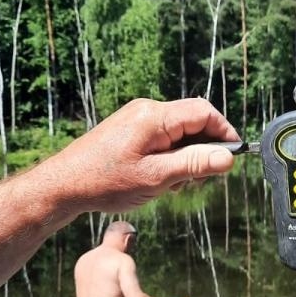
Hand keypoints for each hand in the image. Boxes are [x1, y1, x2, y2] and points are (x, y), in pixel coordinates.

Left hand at [45, 98, 239, 214]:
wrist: (63, 185)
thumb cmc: (105, 182)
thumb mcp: (156, 177)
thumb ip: (194, 165)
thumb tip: (228, 158)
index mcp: (154, 116)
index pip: (204, 112)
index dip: (223, 132)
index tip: (232, 157)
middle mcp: (146, 110)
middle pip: (193, 121)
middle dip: (202, 150)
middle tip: (195, 180)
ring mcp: (137, 119)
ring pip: (178, 132)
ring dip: (184, 157)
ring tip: (169, 184)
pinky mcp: (130, 130)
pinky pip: (162, 138)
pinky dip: (169, 157)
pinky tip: (156, 179)